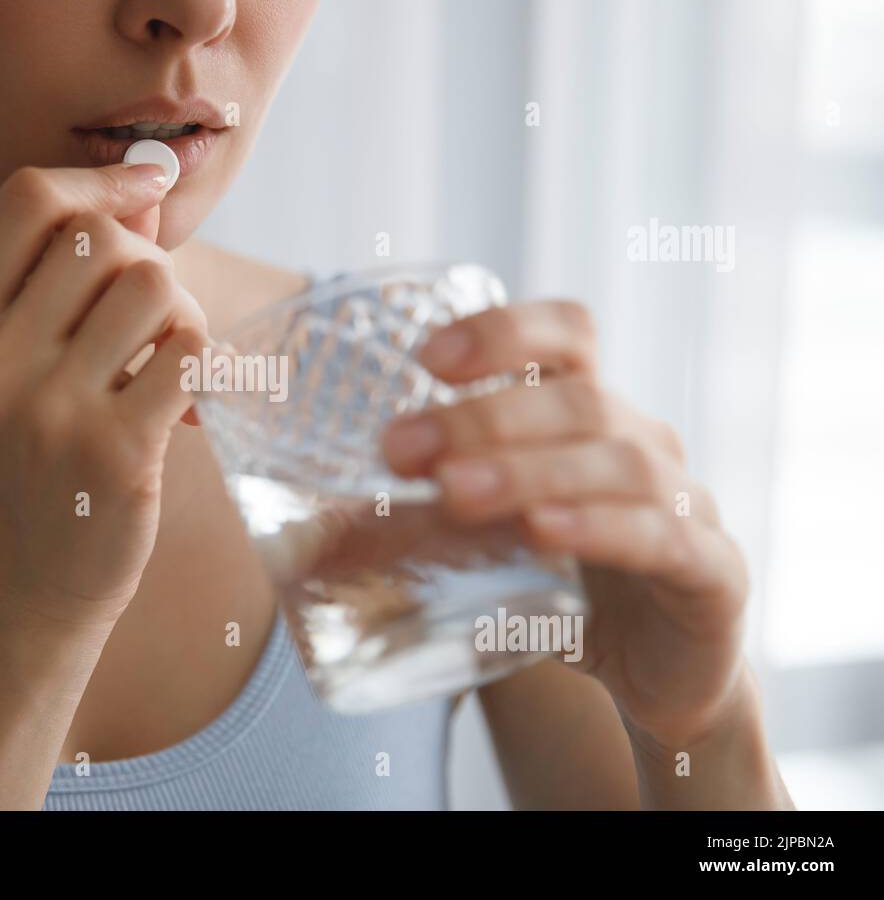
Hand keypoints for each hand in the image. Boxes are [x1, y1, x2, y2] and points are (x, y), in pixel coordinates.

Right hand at [0, 163, 208, 629]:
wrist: (24, 586)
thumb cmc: (28, 461)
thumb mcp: (10, 366)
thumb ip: (64, 278)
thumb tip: (150, 183)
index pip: (28, 199)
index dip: (102, 176)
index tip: (150, 185)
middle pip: (99, 236)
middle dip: (148, 260)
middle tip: (154, 319)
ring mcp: (49, 411)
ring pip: (151, 284)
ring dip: (180, 312)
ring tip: (168, 360)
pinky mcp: (114, 453)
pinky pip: (188, 349)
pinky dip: (203, 359)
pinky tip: (186, 397)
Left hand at [381, 300, 749, 747]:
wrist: (658, 678)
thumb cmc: (561, 591)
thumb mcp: (487, 546)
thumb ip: (414, 527)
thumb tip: (297, 542)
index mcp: (590, 417)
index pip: (567, 335)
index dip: (504, 331)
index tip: (426, 358)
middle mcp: (644, 444)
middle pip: (577, 399)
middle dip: (483, 417)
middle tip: (400, 451)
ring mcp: (688, 503)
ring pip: (619, 462)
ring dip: (527, 469)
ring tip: (452, 493)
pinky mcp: (712, 573)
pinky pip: (663, 537)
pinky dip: (600, 527)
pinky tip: (545, 531)